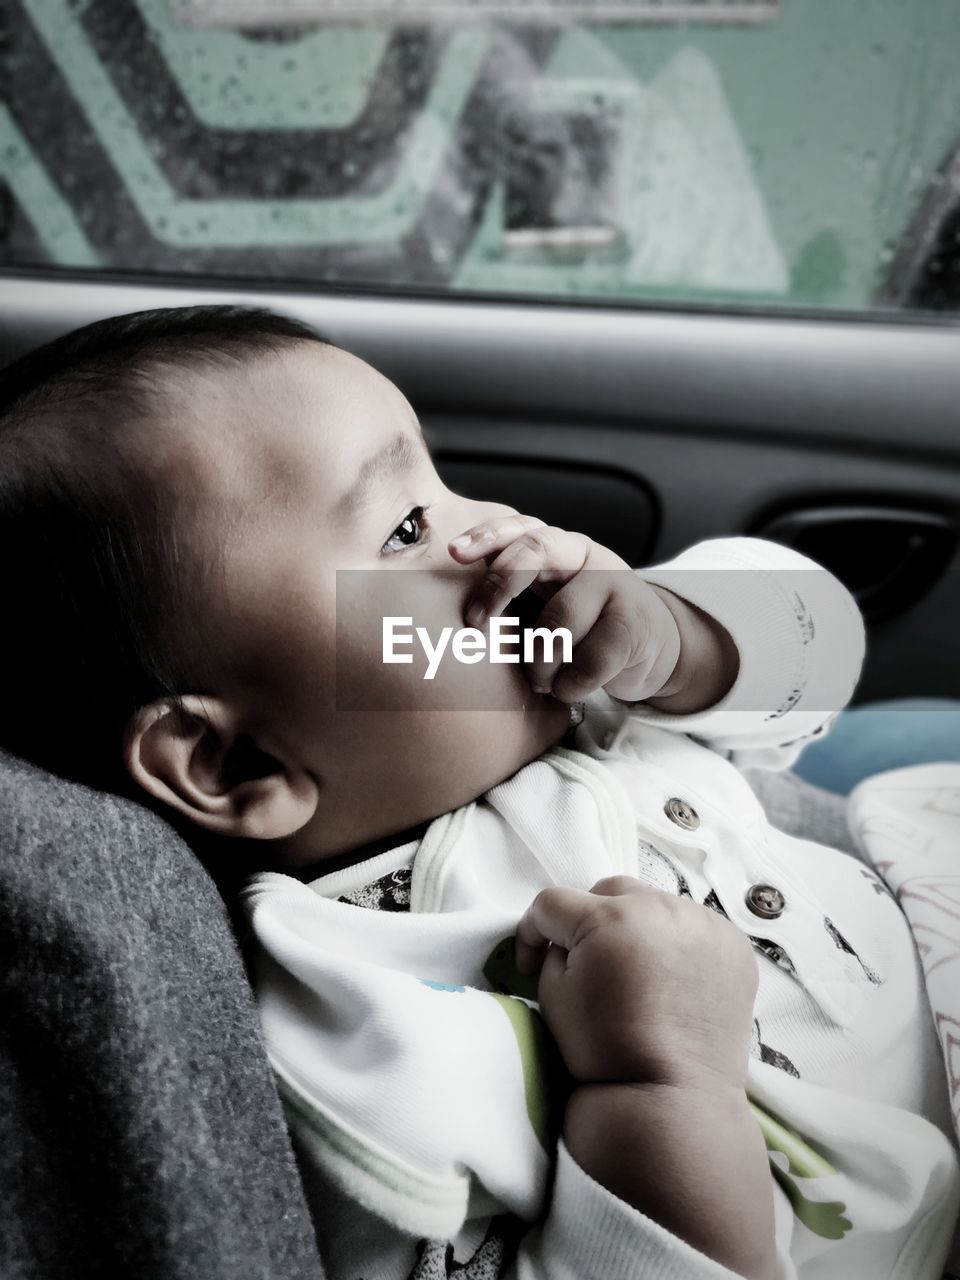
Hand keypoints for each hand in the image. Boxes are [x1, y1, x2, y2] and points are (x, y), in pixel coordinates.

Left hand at [448, 513, 682, 703]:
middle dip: (498, 584)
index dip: (485, 537)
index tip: (453, 553)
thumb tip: (447, 615)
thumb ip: (511, 596)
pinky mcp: (633, 625)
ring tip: (540, 680)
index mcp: (556, 546)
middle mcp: (584, 555)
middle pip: (537, 551)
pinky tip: (569, 688)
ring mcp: (613, 586)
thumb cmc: (582, 625)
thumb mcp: (545, 600)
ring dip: (539, 662)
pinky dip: (571, 684)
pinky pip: (591, 659)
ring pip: (559, 620)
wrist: (652, 645)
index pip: (518, 529)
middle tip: (473, 621)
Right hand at [515, 875, 758, 1092]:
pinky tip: (673, 980)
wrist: (670, 1099)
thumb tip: (567, 940)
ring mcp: (701, 922)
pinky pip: (693, 926)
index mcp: (606, 918)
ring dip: (637, 927)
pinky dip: (678, 943)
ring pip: (654, 904)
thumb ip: (553, 951)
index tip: (532, 964)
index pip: (553, 903)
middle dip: (590, 920)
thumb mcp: (553, 996)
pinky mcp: (732, 943)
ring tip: (637, 972)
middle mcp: (657, 907)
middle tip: (589, 963)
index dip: (534, 932)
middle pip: (608, 892)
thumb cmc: (604, 1051)